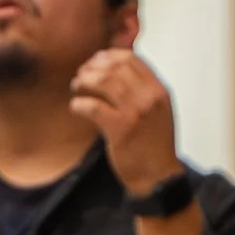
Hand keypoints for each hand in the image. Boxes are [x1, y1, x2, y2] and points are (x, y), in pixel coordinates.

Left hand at [69, 47, 183, 194]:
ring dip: (84, 81)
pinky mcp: (121, 129)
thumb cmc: (153, 146)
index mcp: (159, 90)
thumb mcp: (156, 111)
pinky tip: (76, 107)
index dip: (108, 56)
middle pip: (115, 67)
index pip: (132, 59)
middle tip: (81, 75)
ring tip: (76, 87)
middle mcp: (149, 97)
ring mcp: (136, 112)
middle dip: (93, 67)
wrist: (158, 177)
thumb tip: (115, 71)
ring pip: (104, 82)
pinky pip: (93, 106)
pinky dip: (80, 104)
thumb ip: (141, 91)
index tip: (95, 62)